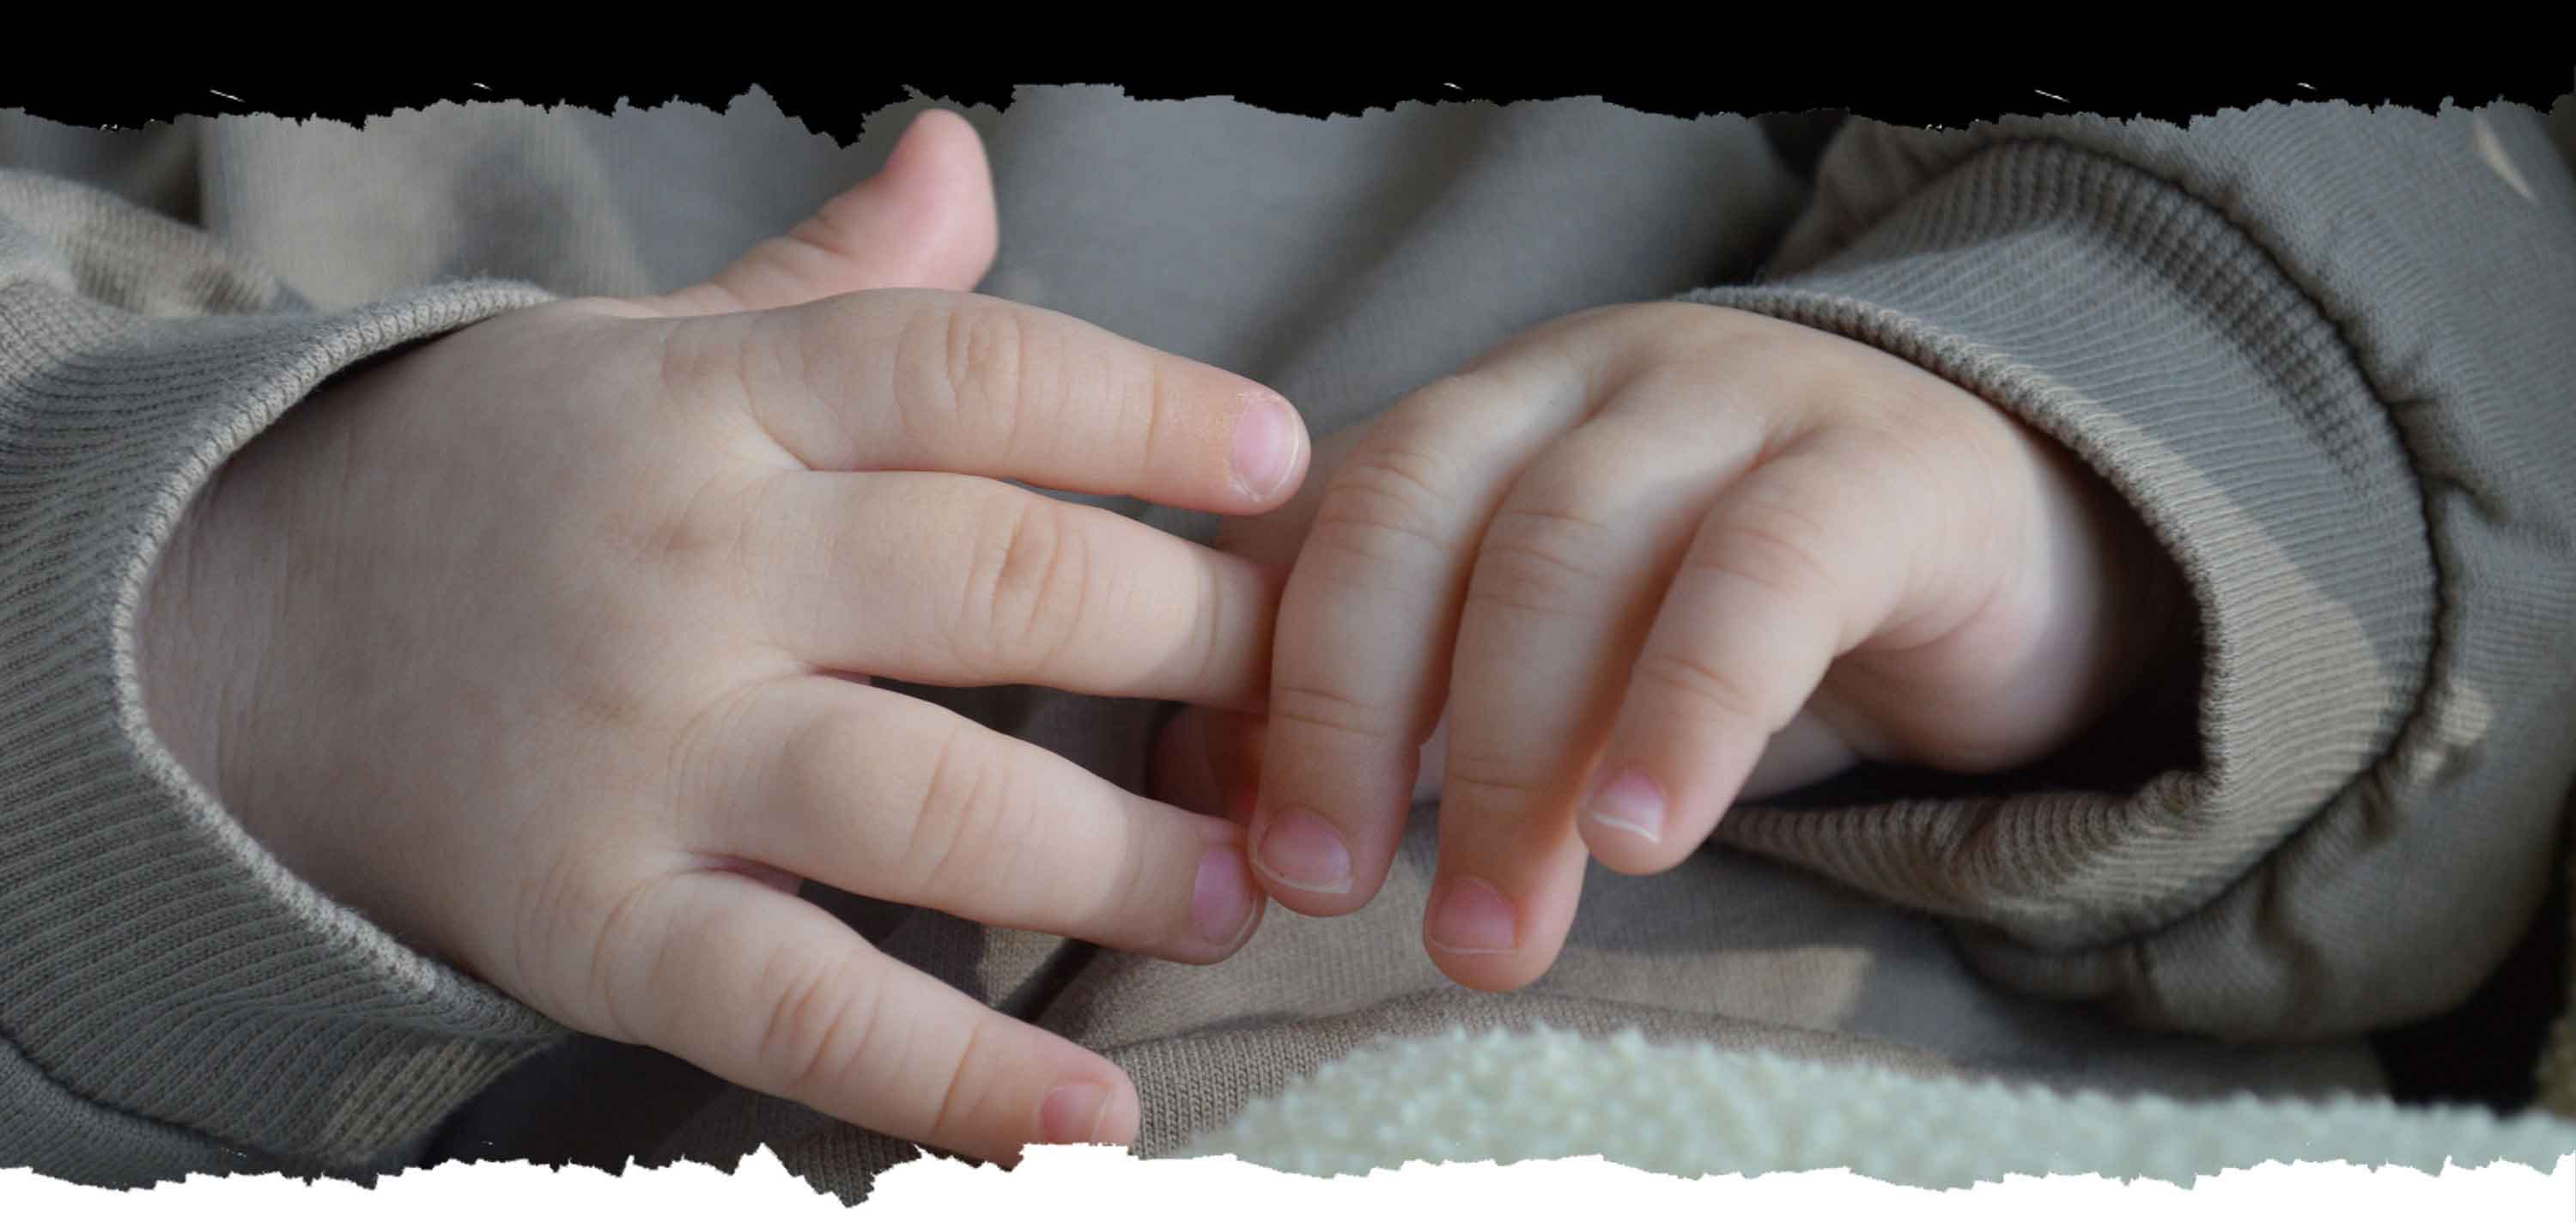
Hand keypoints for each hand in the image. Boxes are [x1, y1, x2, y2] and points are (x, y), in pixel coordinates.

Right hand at [137, 111, 1309, 1163]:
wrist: (242, 631)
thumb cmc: (516, 479)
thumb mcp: (656, 350)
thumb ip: (830, 278)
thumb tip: (969, 155)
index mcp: (716, 400)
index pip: (973, 374)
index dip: (1151, 411)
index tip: (1286, 463)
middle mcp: (688, 562)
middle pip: (998, 584)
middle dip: (1193, 644)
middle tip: (1312, 705)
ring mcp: (638, 752)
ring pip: (930, 801)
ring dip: (1122, 859)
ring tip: (1244, 889)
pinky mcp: (591, 923)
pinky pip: (796, 1007)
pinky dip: (952, 1078)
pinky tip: (1089, 1126)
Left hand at [1155, 302, 2181, 990]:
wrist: (1996, 533)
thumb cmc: (1722, 619)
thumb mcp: (1543, 657)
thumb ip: (1387, 704)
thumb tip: (1205, 803)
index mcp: (1482, 417)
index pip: (1324, 518)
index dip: (1263, 682)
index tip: (1243, 855)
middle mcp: (1586, 382)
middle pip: (1418, 516)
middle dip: (1347, 715)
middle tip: (1323, 896)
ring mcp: (1735, 402)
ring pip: (1573, 548)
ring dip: (1505, 754)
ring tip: (1484, 933)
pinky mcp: (1880, 470)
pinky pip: (1764, 574)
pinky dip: (1683, 710)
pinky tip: (1638, 837)